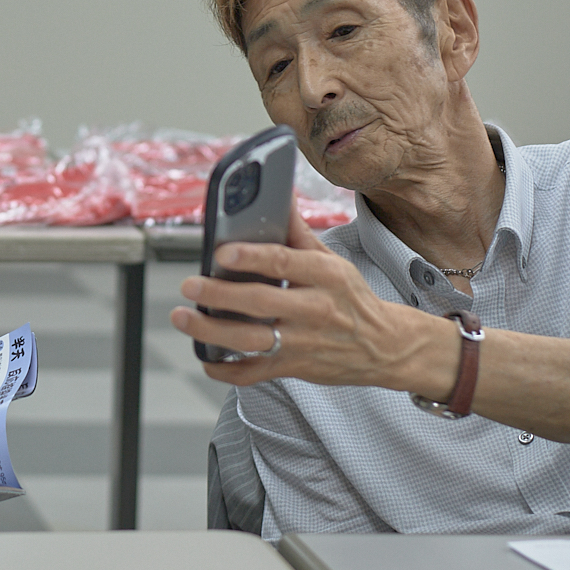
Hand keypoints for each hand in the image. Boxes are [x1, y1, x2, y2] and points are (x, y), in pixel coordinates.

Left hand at [167, 211, 451, 394]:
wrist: (385, 346)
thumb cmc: (350, 298)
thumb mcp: (332, 261)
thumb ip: (298, 233)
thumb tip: (279, 195)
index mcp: (326, 276)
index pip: (284, 263)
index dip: (250, 257)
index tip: (221, 252)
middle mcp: (315, 310)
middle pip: (260, 302)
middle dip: (219, 294)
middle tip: (190, 284)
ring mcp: (303, 343)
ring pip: (251, 340)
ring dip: (211, 331)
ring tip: (183, 317)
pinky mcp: (293, 368)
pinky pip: (253, 374)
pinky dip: (225, 370)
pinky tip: (206, 356)